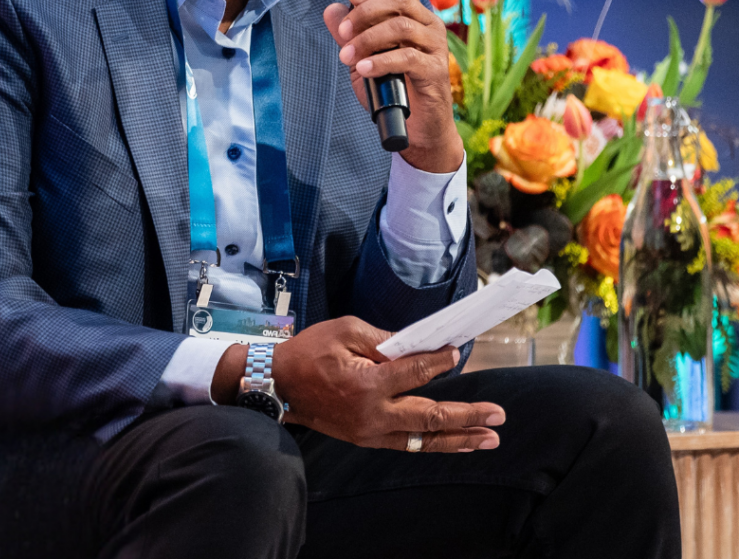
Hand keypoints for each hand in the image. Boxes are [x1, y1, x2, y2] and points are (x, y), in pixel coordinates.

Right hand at [212, 317, 502, 451]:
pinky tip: (453, 441)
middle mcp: (373, 414)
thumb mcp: (345, 331)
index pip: (414, 373)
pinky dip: (432, 443)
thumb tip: (417, 347)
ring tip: (489, 438)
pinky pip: (407, 444)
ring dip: (459, 439)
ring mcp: (370, 432)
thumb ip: (384, 340)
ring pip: (423, 440)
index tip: (456, 351)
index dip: (438, 362)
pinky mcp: (366, 438)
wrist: (277, 384)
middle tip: (498, 415)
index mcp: (367, 383)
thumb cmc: (309, 351)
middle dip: (468, 416)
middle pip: (430, 417)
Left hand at [323, 0, 462, 172]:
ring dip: (367, 39)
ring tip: (347, 57)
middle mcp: (429, 25)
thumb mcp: (363, 57)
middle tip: (343, 32)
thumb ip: (349, 34)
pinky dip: (380, 61)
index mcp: (415, 15)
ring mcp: (435, 47)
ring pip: (401, 26)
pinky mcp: (435, 71)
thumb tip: (331, 9)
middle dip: (364, 12)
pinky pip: (408, 57)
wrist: (416, 127)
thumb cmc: (393, 89)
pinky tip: (363, 69)